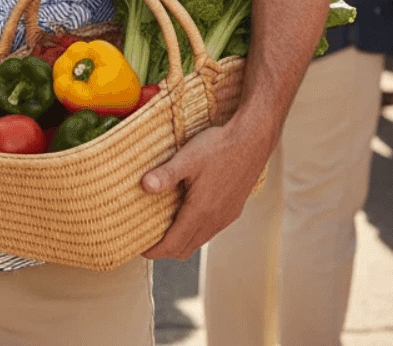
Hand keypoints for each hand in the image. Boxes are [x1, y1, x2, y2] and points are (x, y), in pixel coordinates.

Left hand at [139, 120, 269, 260]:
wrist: (251, 141)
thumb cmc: (218, 148)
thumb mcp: (187, 159)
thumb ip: (165, 175)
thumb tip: (144, 186)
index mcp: (201, 212)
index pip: (174, 244)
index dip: (155, 251)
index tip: (141, 249)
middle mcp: (215, 220)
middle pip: (186, 248)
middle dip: (165, 250)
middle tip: (147, 238)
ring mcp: (226, 217)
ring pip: (199, 241)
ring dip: (180, 240)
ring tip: (162, 227)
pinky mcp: (232, 210)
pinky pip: (210, 231)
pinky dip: (194, 232)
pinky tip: (185, 214)